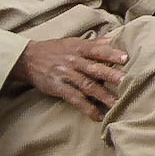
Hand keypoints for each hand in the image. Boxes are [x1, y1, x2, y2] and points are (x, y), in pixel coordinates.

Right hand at [12, 36, 126, 120]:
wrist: (27, 59)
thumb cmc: (55, 49)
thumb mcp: (73, 42)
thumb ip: (94, 43)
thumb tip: (114, 39)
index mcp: (79, 48)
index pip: (97, 50)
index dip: (111, 53)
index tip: (126, 57)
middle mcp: (73, 61)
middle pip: (94, 68)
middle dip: (111, 75)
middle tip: (127, 81)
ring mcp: (66, 75)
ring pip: (87, 85)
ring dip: (103, 95)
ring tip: (117, 103)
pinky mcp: (59, 88)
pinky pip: (75, 99)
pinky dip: (87, 108)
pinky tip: (98, 116)